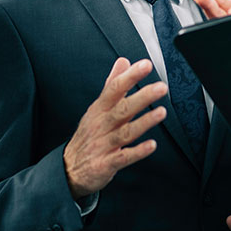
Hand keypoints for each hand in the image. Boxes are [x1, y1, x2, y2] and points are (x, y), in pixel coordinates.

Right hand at [63, 58, 167, 198]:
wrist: (69, 169)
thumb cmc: (89, 135)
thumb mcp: (97, 108)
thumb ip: (112, 85)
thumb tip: (123, 61)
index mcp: (99, 109)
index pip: (114, 89)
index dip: (130, 76)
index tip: (146, 65)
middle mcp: (101, 125)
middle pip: (122, 108)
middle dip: (142, 97)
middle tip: (161, 87)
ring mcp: (103, 145)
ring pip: (125, 132)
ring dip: (144, 122)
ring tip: (162, 112)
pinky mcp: (106, 164)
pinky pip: (124, 157)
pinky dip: (137, 151)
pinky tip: (152, 145)